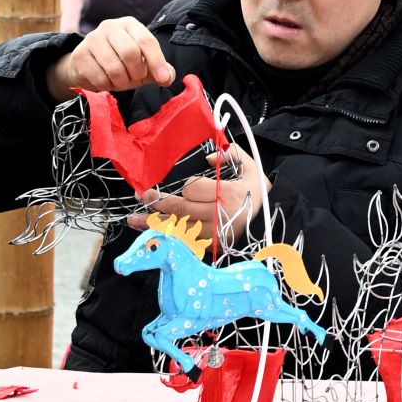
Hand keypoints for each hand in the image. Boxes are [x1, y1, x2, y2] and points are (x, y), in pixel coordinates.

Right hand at [48, 19, 173, 101]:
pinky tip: (105, 81)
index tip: (163, 79)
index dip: (157, 61)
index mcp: (129, 24)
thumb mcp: (141, 63)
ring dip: (121, 83)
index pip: (146, 40)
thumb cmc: (119, 62)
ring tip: (120, 81)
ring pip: (114, 69)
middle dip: (136, 73)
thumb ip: (158, 69)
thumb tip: (168, 77)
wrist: (85, 66)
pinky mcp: (80, 55)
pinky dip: (107, 87)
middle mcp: (110, 27)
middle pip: (130, 53)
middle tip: (135, 79)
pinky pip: (99, 79)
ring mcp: (92, 39)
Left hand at [140, 153, 269, 247]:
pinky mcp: (210, 246)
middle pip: (180, 209)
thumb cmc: (256, 190)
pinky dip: (167, 238)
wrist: (268, 220)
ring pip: (177, 228)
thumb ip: (231, 154)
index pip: (193, 190)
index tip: (187, 186)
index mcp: (227, 194)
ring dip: (154, 224)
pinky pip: (184, 242)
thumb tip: (209, 157)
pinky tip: (152, 234)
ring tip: (134, 220)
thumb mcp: (250, 166)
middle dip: (157, 202)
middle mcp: (218, 216)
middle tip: (141, 197)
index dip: (186, 187)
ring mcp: (213, 234)